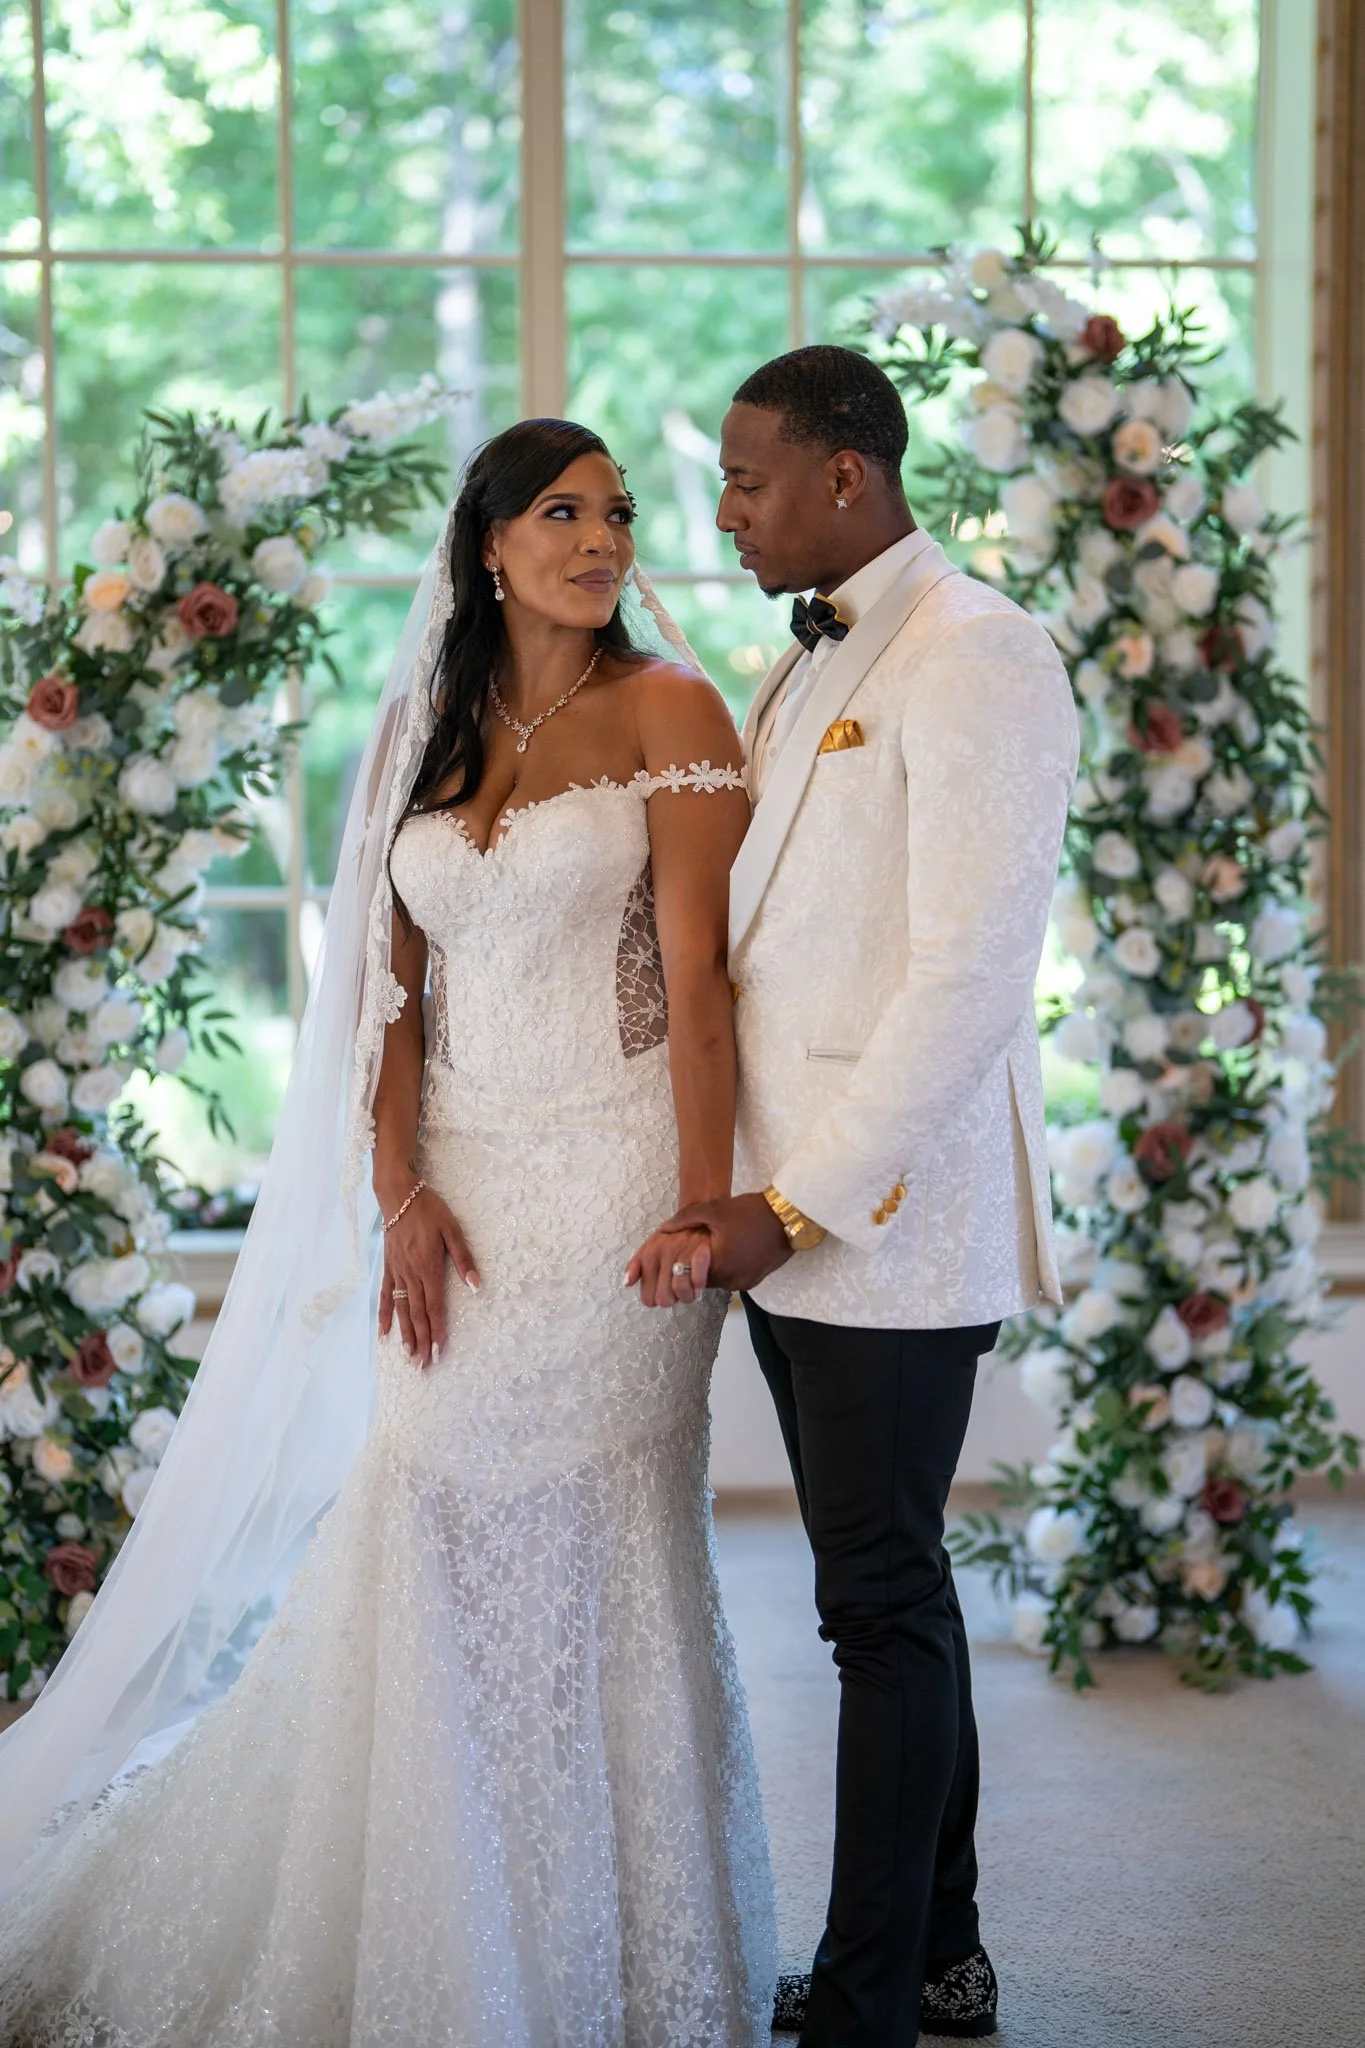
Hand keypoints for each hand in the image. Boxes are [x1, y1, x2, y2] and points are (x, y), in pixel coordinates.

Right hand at [378, 1187, 478, 1367]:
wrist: (398, 1195)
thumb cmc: (429, 1210)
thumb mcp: (452, 1229)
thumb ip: (463, 1259)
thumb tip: (476, 1285)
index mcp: (429, 1268)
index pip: (436, 1307)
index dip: (437, 1331)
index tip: (439, 1352)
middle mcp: (411, 1274)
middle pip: (418, 1314)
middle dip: (421, 1342)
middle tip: (423, 1367)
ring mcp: (397, 1272)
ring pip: (402, 1310)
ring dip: (405, 1335)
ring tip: (408, 1357)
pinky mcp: (388, 1267)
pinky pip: (386, 1295)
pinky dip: (385, 1315)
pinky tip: (384, 1334)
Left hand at [625, 1226, 712, 1308]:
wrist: (699, 1216)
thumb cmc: (675, 1235)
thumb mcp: (651, 1246)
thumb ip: (636, 1265)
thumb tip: (626, 1284)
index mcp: (649, 1254)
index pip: (648, 1298)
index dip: (659, 1298)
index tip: (667, 1290)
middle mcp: (664, 1252)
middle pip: (664, 1299)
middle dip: (674, 1298)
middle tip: (681, 1288)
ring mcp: (683, 1250)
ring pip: (681, 1292)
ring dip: (689, 1294)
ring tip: (693, 1287)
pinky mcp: (702, 1250)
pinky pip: (698, 1281)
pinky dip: (700, 1285)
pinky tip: (701, 1281)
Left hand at [630, 1192, 791, 1303]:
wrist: (788, 1217)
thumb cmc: (750, 1212)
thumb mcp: (714, 1210)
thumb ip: (684, 1220)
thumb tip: (663, 1228)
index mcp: (717, 1265)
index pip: (688, 1275)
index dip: (684, 1262)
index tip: (686, 1249)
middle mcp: (730, 1281)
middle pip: (703, 1280)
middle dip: (698, 1265)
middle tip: (701, 1244)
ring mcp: (745, 1282)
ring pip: (719, 1280)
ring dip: (714, 1267)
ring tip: (718, 1245)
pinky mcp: (756, 1280)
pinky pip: (734, 1279)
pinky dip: (730, 1268)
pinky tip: (733, 1249)